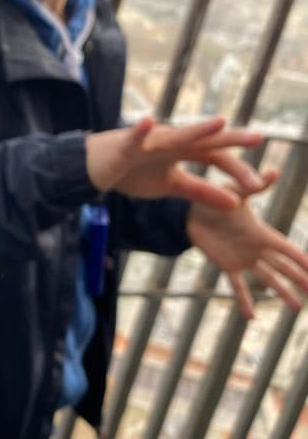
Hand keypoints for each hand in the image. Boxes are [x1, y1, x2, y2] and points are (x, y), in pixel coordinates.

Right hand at [86, 116, 264, 209]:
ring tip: (220, 122)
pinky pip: (133, 137)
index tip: (259, 184)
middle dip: (230, 140)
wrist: (95, 167)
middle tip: (258, 138)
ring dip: (197, 130)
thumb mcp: (171, 186)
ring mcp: (149, 141)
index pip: (215, 157)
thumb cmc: (133, 172)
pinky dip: (140, 130)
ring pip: (176, 136)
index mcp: (183, 151)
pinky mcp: (126, 145)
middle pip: (204, 141)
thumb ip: (201, 192)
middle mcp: (171, 142)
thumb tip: (236, 203)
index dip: (236, 169)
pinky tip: (148, 121)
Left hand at [187, 170, 307, 318]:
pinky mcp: (226, 265)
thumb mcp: (236, 193)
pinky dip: (245, 300)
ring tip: (296, 307)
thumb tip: (274, 171)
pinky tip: (251, 316)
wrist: (190, 212)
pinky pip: (238, 286)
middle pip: (283, 267)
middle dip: (299, 279)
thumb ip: (256, 187)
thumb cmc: (216, 199)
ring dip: (281, 292)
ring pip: (267, 279)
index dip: (303, 260)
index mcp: (262, 234)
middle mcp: (257, 249)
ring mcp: (243, 259)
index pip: (288, 250)